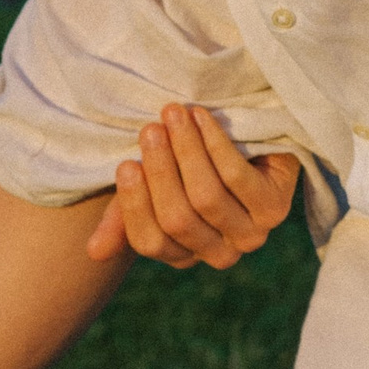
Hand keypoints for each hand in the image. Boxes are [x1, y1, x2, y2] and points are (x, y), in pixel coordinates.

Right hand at [85, 105, 303, 269]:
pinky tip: (202, 117)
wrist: (250, 138)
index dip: (135, 205)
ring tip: (173, 114)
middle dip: (160, 170)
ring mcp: (251, 234)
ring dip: (187, 151)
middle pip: (178, 218)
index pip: (151, 242)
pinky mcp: (276, 208)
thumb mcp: (154, 186)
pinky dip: (215, 144)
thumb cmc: (191, 164)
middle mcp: (218, 253)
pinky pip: (237, 178)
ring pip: (207, 197)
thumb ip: (125, 214)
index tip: (125, 164)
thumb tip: (93, 252)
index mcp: (184, 254)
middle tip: (149, 129)